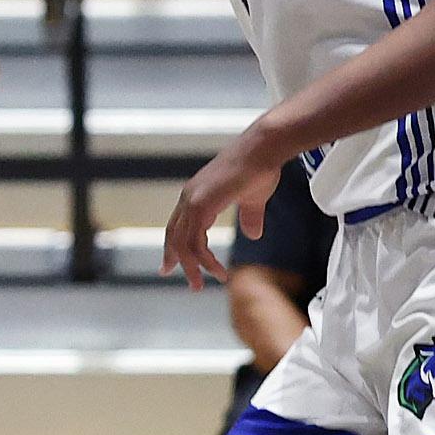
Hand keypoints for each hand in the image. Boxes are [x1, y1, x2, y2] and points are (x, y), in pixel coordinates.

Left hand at [161, 138, 281, 290]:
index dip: (174, 248)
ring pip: (182, 244)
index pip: (177, 226)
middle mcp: (190, 198)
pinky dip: (204, 260)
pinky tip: (216, 271)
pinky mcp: (202, 204)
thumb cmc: (260, 168)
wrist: (264, 148)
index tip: (170, 266)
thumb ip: (250, 218)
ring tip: (200, 285)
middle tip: (186, 282)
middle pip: (174, 237)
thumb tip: (253, 234)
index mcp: (196, 195)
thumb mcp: (254, 200)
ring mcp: (193, 200)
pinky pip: (195, 241)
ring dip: (191, 268)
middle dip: (175, 261)